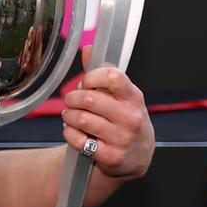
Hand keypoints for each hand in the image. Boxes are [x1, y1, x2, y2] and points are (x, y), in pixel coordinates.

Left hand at [61, 45, 152, 180]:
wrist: (137, 157)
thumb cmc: (126, 120)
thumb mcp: (122, 96)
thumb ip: (103, 74)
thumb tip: (88, 49)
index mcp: (133, 97)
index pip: (111, 76)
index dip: (91, 77)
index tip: (85, 82)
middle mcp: (130, 117)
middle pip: (90, 99)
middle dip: (73, 98)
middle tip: (71, 100)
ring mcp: (121, 138)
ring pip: (82, 119)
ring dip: (69, 116)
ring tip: (69, 116)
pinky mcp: (111, 156)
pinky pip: (79, 141)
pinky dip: (70, 134)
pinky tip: (73, 131)